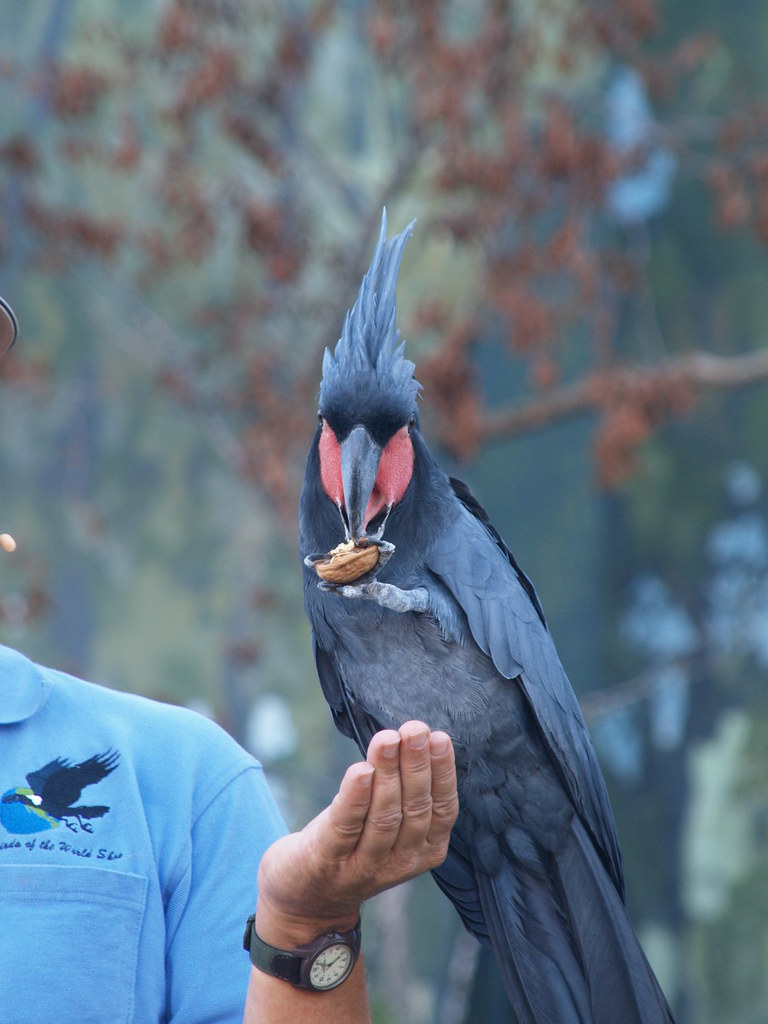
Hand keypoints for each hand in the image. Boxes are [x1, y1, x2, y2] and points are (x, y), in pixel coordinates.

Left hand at [254, 721, 457, 947]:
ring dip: (388, 773)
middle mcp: (400, 862)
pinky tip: (361, 770)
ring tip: (388, 738)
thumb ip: (408, 792)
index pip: (443, 809)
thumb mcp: (392, 825)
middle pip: (415, 808)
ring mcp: (365, 865)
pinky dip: (355, 797)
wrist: (307, 901)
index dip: (442, 772)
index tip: (438, 737)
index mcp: (425, 850)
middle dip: (416, 764)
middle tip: (415, 729)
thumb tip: (420, 736)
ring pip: (384, 815)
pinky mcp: (328, 860)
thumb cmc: (356, 845)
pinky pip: (346, 825)